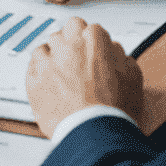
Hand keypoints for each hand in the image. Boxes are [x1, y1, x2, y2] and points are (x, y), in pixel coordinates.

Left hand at [27, 18, 143, 136]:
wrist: (95, 136)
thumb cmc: (115, 113)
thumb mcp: (133, 79)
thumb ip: (122, 58)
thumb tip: (114, 52)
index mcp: (93, 41)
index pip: (91, 29)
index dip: (95, 44)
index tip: (94, 53)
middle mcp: (69, 46)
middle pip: (67, 30)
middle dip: (74, 42)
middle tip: (80, 61)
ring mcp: (49, 61)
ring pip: (47, 46)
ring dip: (55, 57)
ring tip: (64, 76)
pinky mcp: (34, 79)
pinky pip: (32, 66)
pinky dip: (40, 72)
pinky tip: (51, 84)